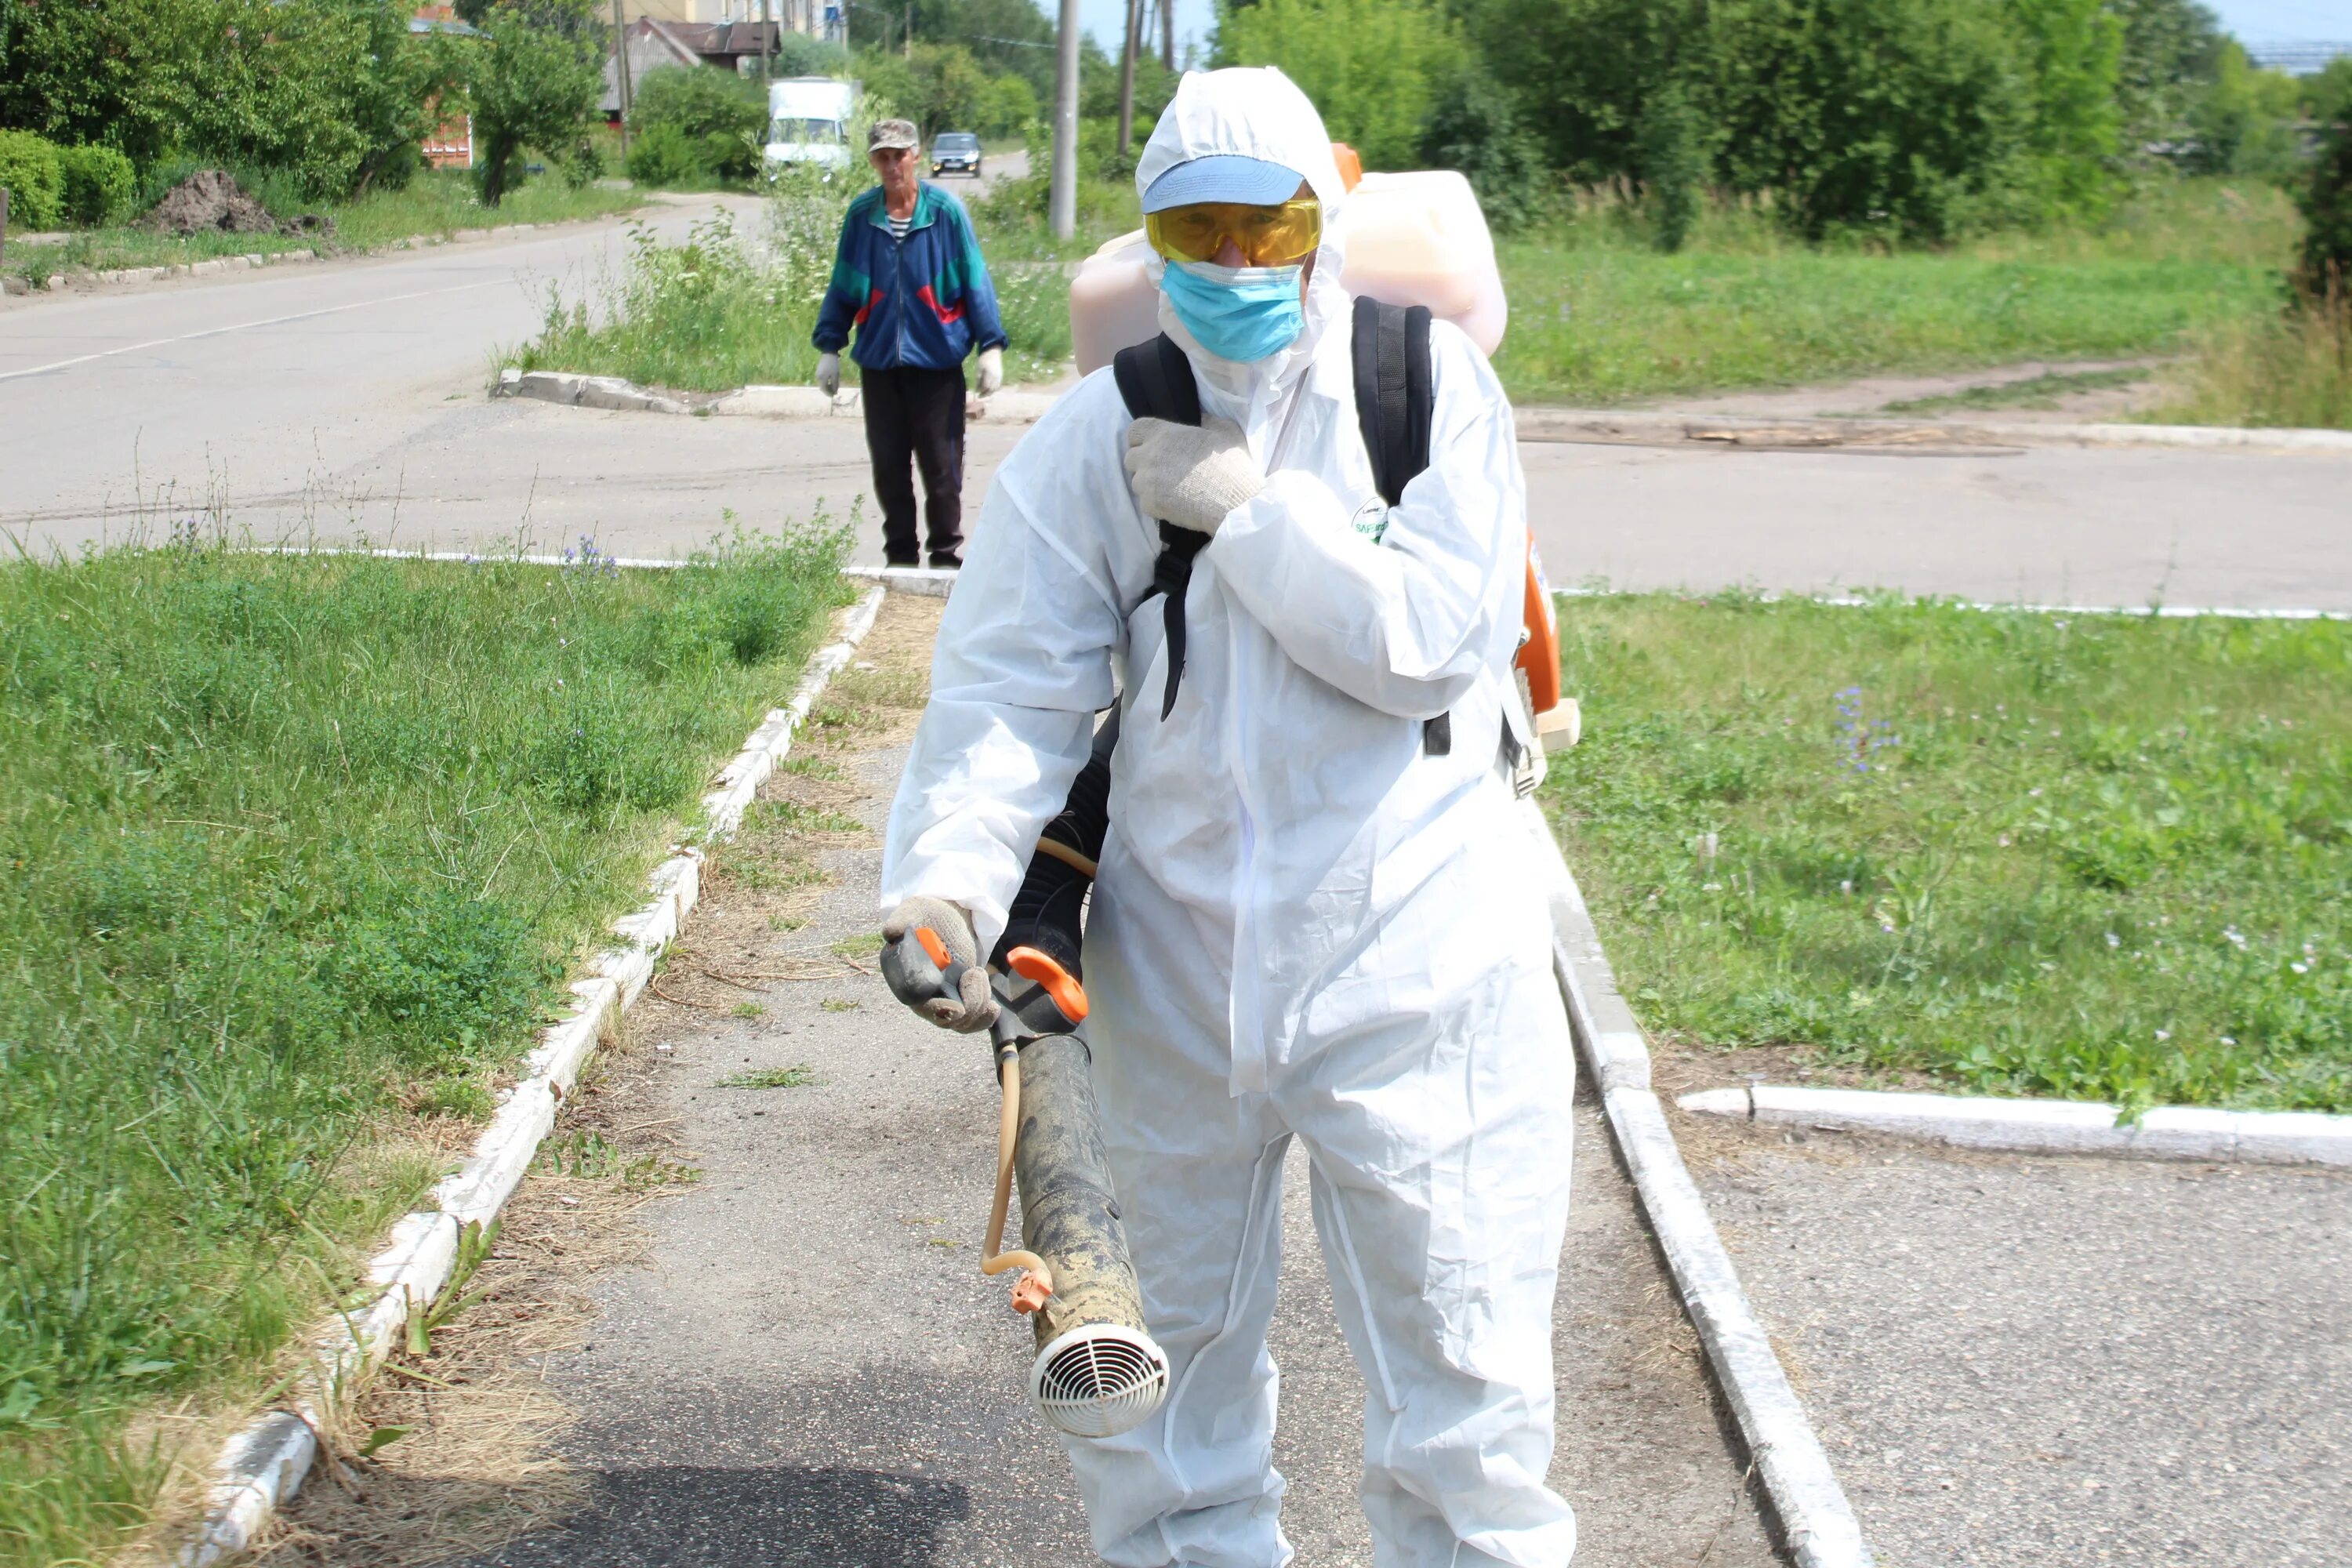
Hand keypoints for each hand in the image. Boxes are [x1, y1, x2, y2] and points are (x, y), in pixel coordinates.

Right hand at [816, 351, 841, 397]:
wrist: (829, 354)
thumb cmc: (833, 365)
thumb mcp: (836, 376)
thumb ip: (835, 385)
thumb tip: (834, 393)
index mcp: (822, 379)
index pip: (824, 390)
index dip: (829, 394)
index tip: (834, 396)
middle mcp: (818, 377)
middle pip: (822, 387)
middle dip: (828, 391)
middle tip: (835, 392)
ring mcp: (817, 374)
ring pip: (822, 384)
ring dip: (827, 387)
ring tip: (834, 387)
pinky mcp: (818, 371)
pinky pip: (821, 380)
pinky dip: (826, 382)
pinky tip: (831, 382)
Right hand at [881, 896, 997, 1032]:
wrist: (946, 916)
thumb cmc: (924, 914)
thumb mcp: (912, 911)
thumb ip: (900, 921)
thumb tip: (890, 933)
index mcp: (907, 979)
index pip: (920, 1005)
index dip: (938, 1011)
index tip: (956, 1008)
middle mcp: (924, 995)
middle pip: (944, 1019)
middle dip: (966, 1007)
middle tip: (975, 975)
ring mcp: (944, 998)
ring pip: (962, 1021)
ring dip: (978, 1002)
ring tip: (977, 972)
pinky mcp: (961, 998)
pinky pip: (972, 1020)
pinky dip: (985, 1018)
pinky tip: (993, 1007)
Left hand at [975, 346, 1003, 397]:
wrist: (993, 352)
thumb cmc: (983, 360)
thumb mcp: (978, 369)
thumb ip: (978, 380)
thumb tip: (977, 389)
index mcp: (989, 375)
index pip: (985, 387)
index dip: (981, 392)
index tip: (976, 395)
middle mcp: (996, 377)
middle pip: (991, 390)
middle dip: (985, 394)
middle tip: (980, 396)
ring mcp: (999, 377)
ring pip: (995, 389)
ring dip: (990, 393)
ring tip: (984, 394)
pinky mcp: (1001, 376)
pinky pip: (998, 385)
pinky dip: (993, 389)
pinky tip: (989, 389)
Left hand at [1123, 415, 1264, 534]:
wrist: (1235, 503)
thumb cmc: (1232, 464)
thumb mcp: (1224, 430)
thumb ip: (1204, 421)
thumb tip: (1198, 418)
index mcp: (1163, 433)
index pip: (1134, 431)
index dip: (1142, 439)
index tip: (1154, 446)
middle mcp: (1149, 456)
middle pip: (1130, 459)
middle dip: (1144, 464)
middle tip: (1165, 471)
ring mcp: (1147, 482)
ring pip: (1137, 483)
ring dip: (1150, 485)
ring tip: (1173, 489)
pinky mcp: (1150, 505)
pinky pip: (1145, 503)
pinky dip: (1157, 504)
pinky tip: (1177, 503)